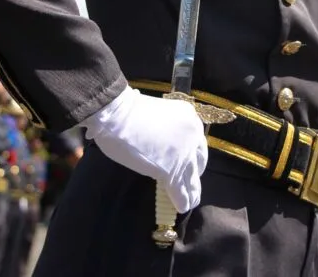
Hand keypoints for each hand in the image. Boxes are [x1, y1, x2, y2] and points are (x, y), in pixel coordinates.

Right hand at [82, 86, 207, 212]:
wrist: (118, 114)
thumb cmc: (128, 110)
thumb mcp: (159, 113)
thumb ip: (166, 128)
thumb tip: (160, 141)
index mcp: (189, 118)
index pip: (197, 141)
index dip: (192, 154)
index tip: (188, 161)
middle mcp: (192, 136)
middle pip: (199, 160)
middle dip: (195, 172)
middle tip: (189, 180)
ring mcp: (183, 155)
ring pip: (192, 179)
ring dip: (192, 192)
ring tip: (191, 201)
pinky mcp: (171, 172)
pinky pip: (180, 191)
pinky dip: (182, 201)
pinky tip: (182, 208)